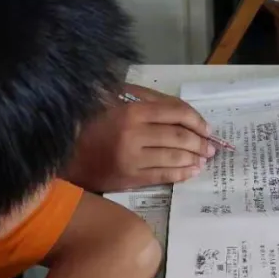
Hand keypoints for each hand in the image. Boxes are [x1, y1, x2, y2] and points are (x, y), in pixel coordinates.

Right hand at [64, 85, 215, 192]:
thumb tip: (183, 110)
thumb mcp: (117, 98)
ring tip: (205, 158)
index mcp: (132, 110)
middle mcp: (133, 134)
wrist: (67, 151)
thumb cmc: (94, 120)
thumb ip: (148, 99)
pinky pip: (163, 176)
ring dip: (194, 158)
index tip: (207, 127)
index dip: (196, 120)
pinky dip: (182, 173)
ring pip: (174, 158)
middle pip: (179, 137)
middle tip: (211, 146)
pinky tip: (192, 171)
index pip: (175, 113)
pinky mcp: (128, 178)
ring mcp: (131, 159)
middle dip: (200, 142)